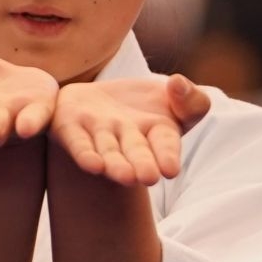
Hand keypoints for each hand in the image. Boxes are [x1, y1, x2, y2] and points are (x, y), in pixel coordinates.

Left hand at [50, 74, 210, 185]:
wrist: (98, 102)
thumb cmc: (143, 107)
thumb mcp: (177, 98)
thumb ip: (191, 99)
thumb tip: (177, 83)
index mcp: (157, 135)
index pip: (166, 144)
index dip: (168, 156)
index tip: (171, 169)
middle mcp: (128, 139)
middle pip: (136, 152)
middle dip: (141, 164)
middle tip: (146, 177)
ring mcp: (99, 134)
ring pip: (108, 150)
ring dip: (115, 164)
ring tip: (122, 175)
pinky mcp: (70, 126)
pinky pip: (77, 141)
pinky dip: (84, 152)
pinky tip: (91, 164)